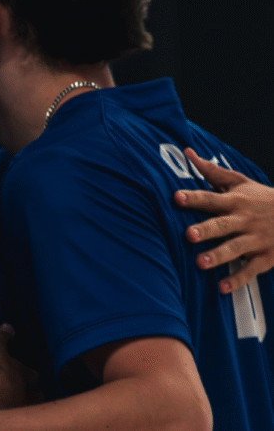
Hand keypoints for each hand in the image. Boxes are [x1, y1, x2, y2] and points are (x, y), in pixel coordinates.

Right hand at [0, 324, 40, 406]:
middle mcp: (31, 392)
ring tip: (15, 401)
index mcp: (29, 375)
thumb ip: (3, 338)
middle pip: (35, 391)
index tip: (21, 373)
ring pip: (29, 404)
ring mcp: (25, 406)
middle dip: (30, 390)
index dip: (26, 373)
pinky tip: (8, 410)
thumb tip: (8, 325)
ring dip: (23, 401)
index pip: (32, 374)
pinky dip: (14, 412)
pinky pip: (18, 414)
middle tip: (21, 389)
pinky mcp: (16, 417)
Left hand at [176, 148, 273, 293]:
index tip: (177, 197)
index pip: (211, 198)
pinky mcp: (265, 258)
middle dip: (206, 230)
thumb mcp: (240, 182)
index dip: (194, 198)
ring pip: (235, 249)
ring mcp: (256, 240)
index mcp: (235, 202)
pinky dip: (237, 280)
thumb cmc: (261, 198)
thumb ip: (212, 171)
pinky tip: (221, 288)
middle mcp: (244, 221)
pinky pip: (250, 271)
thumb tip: (187, 153)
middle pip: (223, 225)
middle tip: (189, 235)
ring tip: (200, 263)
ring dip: (218, 256)